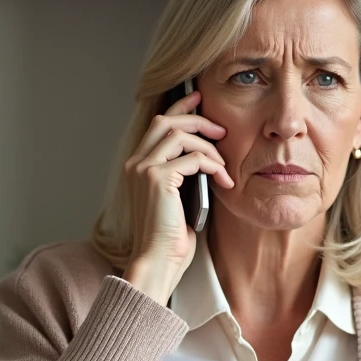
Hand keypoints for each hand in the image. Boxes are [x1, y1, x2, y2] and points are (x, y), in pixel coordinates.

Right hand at [121, 90, 233, 303]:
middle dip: (197, 119)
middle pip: (166, 121)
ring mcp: (143, 169)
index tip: (200, 99)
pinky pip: (192, 158)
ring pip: (180, 135)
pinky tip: (222, 179)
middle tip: (221, 128)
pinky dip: (211, 165)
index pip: (158, 125)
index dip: (180, 109)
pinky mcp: (157, 179)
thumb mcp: (177, 198)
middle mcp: (135, 164)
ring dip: (208, 146)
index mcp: (137, 167)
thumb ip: (183, 174)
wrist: (158, 261)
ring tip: (224, 164)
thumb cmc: (170, 238)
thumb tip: (206, 154)